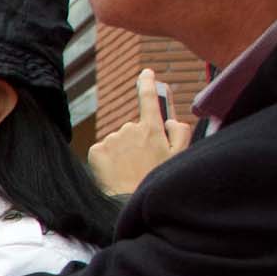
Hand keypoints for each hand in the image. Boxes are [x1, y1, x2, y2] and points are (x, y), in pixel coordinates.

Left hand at [90, 68, 193, 195]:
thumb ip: (180, 132)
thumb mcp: (178, 156)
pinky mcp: (97, 149)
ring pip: (117, 141)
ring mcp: (112, 138)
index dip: (148, 83)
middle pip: (133, 129)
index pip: (150, 99)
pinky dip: (107, 160)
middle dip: (136, 142)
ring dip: (122, 153)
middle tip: (141, 163)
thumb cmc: (155, 179)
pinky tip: (114, 172)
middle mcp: (131, 129)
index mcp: (153, 128)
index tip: (146, 73)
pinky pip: (102, 150)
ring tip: (128, 171)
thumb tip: (170, 119)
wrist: (130, 202)